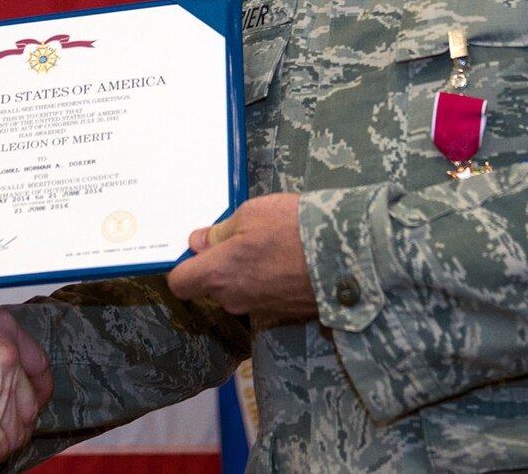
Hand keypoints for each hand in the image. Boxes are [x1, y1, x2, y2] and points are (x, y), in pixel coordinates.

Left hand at [166, 192, 316, 319]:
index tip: (196, 249)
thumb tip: (199, 242)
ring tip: (271, 246)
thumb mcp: (251, 214)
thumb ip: (219, 232)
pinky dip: (269, 281)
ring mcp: (259, 309)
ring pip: (239, 290)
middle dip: (219, 265)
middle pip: (211, 286)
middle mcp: (234, 299)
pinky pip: (263, 295)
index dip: (184, 266)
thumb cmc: (295, 229)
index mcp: (219, 274)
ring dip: (246, 272)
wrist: (347, 256)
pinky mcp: (284, 313)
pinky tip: (286, 260)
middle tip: (242, 238)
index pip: (180, 283)